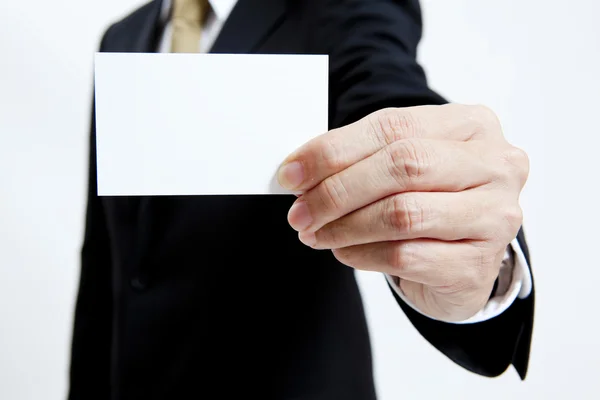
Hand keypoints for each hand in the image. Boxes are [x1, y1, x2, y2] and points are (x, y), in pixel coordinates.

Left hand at [277, 104, 528, 321]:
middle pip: (403, 166)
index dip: (334, 151)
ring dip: (345, 225)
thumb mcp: (402, 165)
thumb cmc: (429, 200)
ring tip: (316, 233)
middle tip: (299, 212)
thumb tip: (298, 171)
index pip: (392, 127)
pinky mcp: (479, 265)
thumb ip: (360, 157)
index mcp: (472, 125)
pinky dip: (362, 254)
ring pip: (403, 214)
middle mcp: (495, 165)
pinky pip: (405, 256)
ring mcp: (495, 217)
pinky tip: (345, 251)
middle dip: (337, 190)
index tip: (291, 174)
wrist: (464, 258)